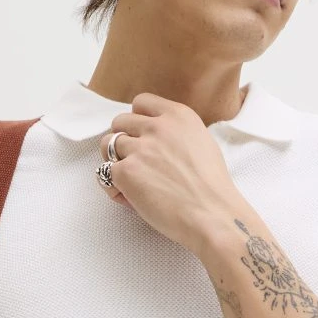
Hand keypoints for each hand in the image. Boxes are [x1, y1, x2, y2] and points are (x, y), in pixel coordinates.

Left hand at [98, 91, 241, 254]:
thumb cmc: (212, 190)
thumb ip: (177, 134)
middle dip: (123, 140)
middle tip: (135, 163)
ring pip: (108, 144)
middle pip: (120, 122)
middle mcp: (157, 126)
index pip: (141, 102)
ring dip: (115, 162)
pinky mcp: (127, 171)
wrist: (212, 215)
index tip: (142, 137)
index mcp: (178, 115)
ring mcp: (140, 148)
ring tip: (131, 182)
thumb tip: (157, 139)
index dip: (137, 120)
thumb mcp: (203, 144)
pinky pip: (105, 173)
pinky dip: (113, 187)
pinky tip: (130, 198)